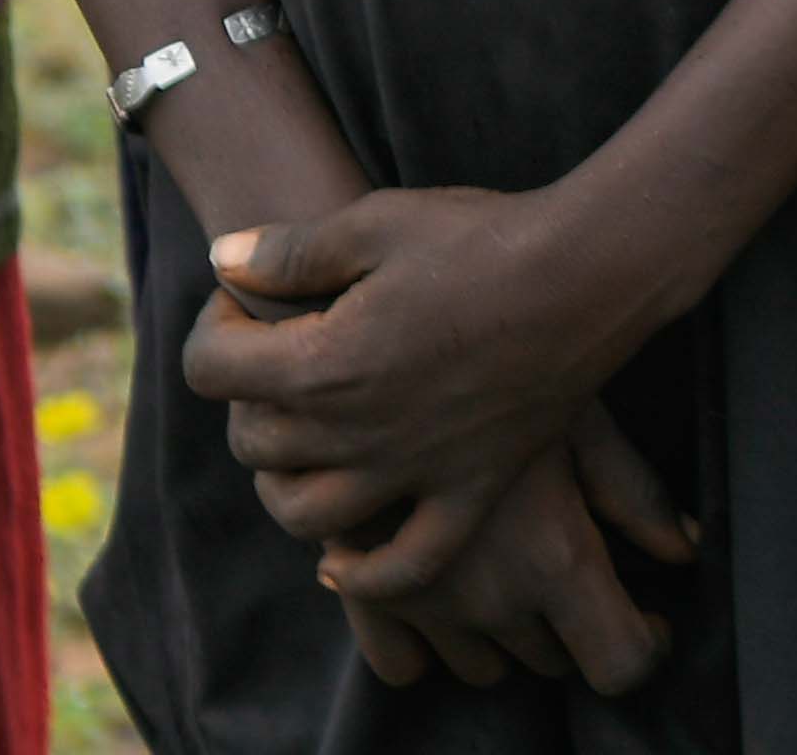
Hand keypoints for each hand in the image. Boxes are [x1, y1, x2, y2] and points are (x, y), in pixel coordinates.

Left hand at [186, 177, 679, 556]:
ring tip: (301, 437)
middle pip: (253, 441)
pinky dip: (365, 575)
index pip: (210, 369)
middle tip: (279, 351)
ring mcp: (413, 472)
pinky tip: (341, 558)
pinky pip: (405, 564)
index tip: (243, 304)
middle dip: (246, 396)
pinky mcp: (468, 490)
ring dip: (285, 482)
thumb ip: (290, 253)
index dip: (212, 329)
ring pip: (309, 516)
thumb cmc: (482, 237)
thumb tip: (223, 262)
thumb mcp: (376, 222)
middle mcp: (356, 434)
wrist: (587, 274)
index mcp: (322, 364)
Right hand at [298, 406, 702, 701]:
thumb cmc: (489, 368)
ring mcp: (426, 607)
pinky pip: (403, 665)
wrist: (367, 356)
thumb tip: (685, 549)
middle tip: (571, 563)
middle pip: (554, 661)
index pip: (622, 661)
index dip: (646, 646)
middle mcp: (493, 598)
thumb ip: (633, 494)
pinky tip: (442, 591)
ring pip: (484, 668)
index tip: (650, 618)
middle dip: (572, 625)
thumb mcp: (574, 419)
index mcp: (556, 557)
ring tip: (505, 567)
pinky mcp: (365, 600)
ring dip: (503, 633)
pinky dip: (426, 642)